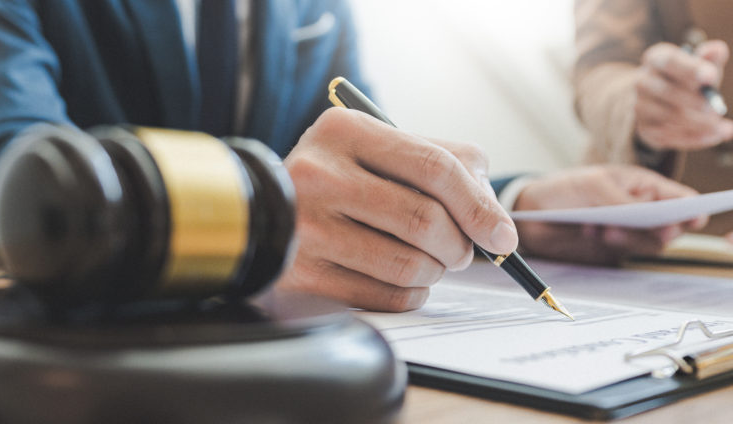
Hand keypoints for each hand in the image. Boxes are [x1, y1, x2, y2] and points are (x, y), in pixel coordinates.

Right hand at [275, 107, 517, 311]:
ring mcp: (306, 226)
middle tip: (462, 251)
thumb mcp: (378, 149)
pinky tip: (406, 281)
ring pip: (408, 264)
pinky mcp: (303, 273)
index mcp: (344, 131)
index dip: (479, 205)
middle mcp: (319, 174)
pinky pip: (386, 295)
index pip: (434, 166)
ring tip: (431, 262)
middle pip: (424, 219)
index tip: (503, 235)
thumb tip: (495, 219)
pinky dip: (412, 293)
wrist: (259, 211)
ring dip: (437, 271)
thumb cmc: (337, 180)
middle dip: (460, 244)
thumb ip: (442, 163)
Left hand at [514, 165, 706, 264]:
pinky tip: (591, 231)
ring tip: (604, 228)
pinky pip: (625, 253)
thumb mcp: (593, 185)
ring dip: (631, 238)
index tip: (690, 218)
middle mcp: (642, 211)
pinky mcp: (613, 250)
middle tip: (649, 227)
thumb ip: (621, 199)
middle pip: (671, 227)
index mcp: (644, 186)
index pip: (679, 199)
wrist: (532, 213)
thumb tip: (649, 216)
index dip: (691, 210)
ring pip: (650, 244)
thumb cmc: (565, 189)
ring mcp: (629, 232)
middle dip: (661, 229)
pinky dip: (612, 245)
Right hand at [635, 41, 732, 149]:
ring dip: (698, 123)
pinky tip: (713, 136)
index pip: (670, 61)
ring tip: (721, 127)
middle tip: (716, 110)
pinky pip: (669, 135)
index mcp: (656, 58)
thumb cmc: (687, 79)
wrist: (662, 102)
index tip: (711, 77)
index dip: (690, 69)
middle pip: (667, 92)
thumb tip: (717, 49)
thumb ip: (710, 58)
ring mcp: (640, 106)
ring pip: (668, 116)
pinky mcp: (643, 128)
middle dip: (695, 102)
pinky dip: (694, 138)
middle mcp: (642, 81)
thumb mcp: (700, 65)